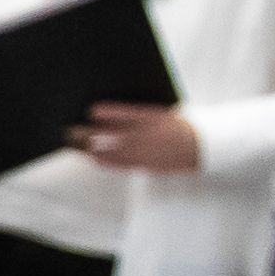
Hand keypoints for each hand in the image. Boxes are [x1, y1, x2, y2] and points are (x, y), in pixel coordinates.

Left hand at [77, 102, 204, 174]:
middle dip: (93, 133)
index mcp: (156, 118)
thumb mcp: (164, 113)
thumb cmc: (179, 126)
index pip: (129, 114)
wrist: (202, 146)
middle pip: (116, 134)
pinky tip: (95, 159)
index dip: (110, 113)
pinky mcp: (149, 164)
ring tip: (77, 145)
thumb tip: (115, 111)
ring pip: (117, 151)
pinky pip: (125, 164)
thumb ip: (142, 113)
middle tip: (72, 130)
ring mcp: (149, 151)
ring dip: (95, 149)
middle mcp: (151, 135)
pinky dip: (108, 161)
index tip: (92, 111)